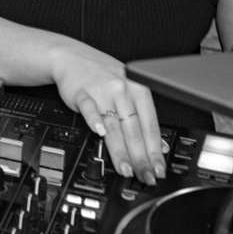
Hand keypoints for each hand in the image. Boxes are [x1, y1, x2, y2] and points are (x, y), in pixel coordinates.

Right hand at [49, 41, 164, 184]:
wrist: (72, 58)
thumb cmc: (102, 76)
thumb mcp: (128, 91)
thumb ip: (144, 119)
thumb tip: (160, 146)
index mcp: (138, 91)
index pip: (150, 127)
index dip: (155, 151)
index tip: (158, 169)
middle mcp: (122, 91)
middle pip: (133, 130)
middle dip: (140, 157)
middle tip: (144, 176)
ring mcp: (101, 91)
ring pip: (113, 125)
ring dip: (120, 150)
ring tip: (125, 169)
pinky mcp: (81, 93)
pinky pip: (89, 108)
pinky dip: (94, 120)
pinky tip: (99, 133)